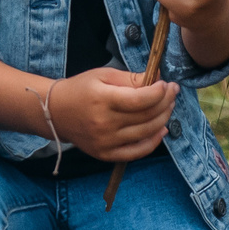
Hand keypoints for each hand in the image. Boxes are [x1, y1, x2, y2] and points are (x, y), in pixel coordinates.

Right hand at [49, 66, 175, 160]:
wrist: (55, 112)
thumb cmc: (80, 89)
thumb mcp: (103, 75)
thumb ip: (131, 78)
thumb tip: (157, 80)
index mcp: (102, 99)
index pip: (140, 99)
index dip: (159, 92)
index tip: (167, 84)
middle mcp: (104, 123)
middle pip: (146, 116)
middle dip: (166, 103)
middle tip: (173, 92)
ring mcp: (105, 142)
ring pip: (145, 133)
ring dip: (163, 119)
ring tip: (169, 107)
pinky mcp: (105, 154)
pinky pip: (136, 152)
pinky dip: (153, 142)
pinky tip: (161, 130)